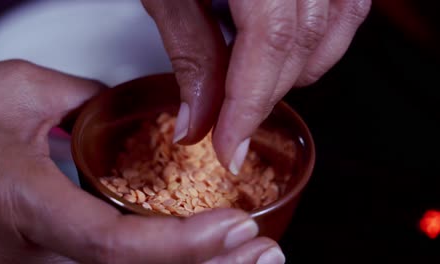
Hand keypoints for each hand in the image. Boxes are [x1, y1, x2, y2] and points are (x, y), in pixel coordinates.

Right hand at [0, 60, 282, 263]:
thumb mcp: (18, 94)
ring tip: (249, 257)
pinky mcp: (47, 263)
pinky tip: (203, 255)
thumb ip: (86, 98)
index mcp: (23, 204)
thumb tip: (129, 108)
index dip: (177, 245)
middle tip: (265, 254)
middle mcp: (33, 252)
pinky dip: (164, 261)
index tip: (233, 226)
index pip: (111, 244)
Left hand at [142, 0, 370, 173]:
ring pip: (334, 30)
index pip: (271, 41)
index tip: (229, 147)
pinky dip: (319, 43)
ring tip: (253, 90)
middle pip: (303, 43)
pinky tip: (286, 56)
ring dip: (295, 73)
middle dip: (264, 95)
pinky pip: (344, 10)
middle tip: (231, 124)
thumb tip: (196, 119)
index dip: (249, 103)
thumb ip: (190, 51)